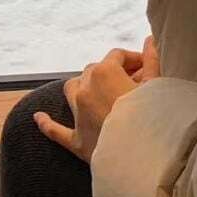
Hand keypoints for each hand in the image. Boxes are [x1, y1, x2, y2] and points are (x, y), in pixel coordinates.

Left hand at [36, 41, 159, 162]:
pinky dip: (47, 124)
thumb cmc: (153, 118)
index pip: (117, 55)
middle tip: (132, 81)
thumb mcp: (157, 85)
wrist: (145, 156)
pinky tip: (39, 118)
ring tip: (96, 90)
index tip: (145, 66)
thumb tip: (150, 40)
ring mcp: (78, 114)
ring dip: (82, 86)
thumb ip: (152, 60)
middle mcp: (86, 89)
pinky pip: (56, 130)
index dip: (132, 58)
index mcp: (105, 72)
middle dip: (111, 72)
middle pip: (94, 70)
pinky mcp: (76, 140)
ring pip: (72, 89)